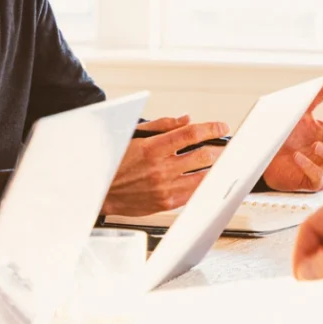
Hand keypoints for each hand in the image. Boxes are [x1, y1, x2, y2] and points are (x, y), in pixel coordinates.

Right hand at [102, 116, 231, 215]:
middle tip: (223, 145)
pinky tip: (202, 176)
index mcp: (152, 148)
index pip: (190, 134)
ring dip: (214, 167)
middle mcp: (161, 169)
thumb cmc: (115, 161)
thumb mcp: (133, 135)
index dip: (211, 128)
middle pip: (203, 155)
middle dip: (218, 148)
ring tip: (217, 161)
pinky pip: (193, 193)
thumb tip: (186, 119)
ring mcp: (164, 188)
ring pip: (203, 176)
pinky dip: (202, 183)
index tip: (221, 126)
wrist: (99, 191)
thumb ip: (162, 126)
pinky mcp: (165, 203)